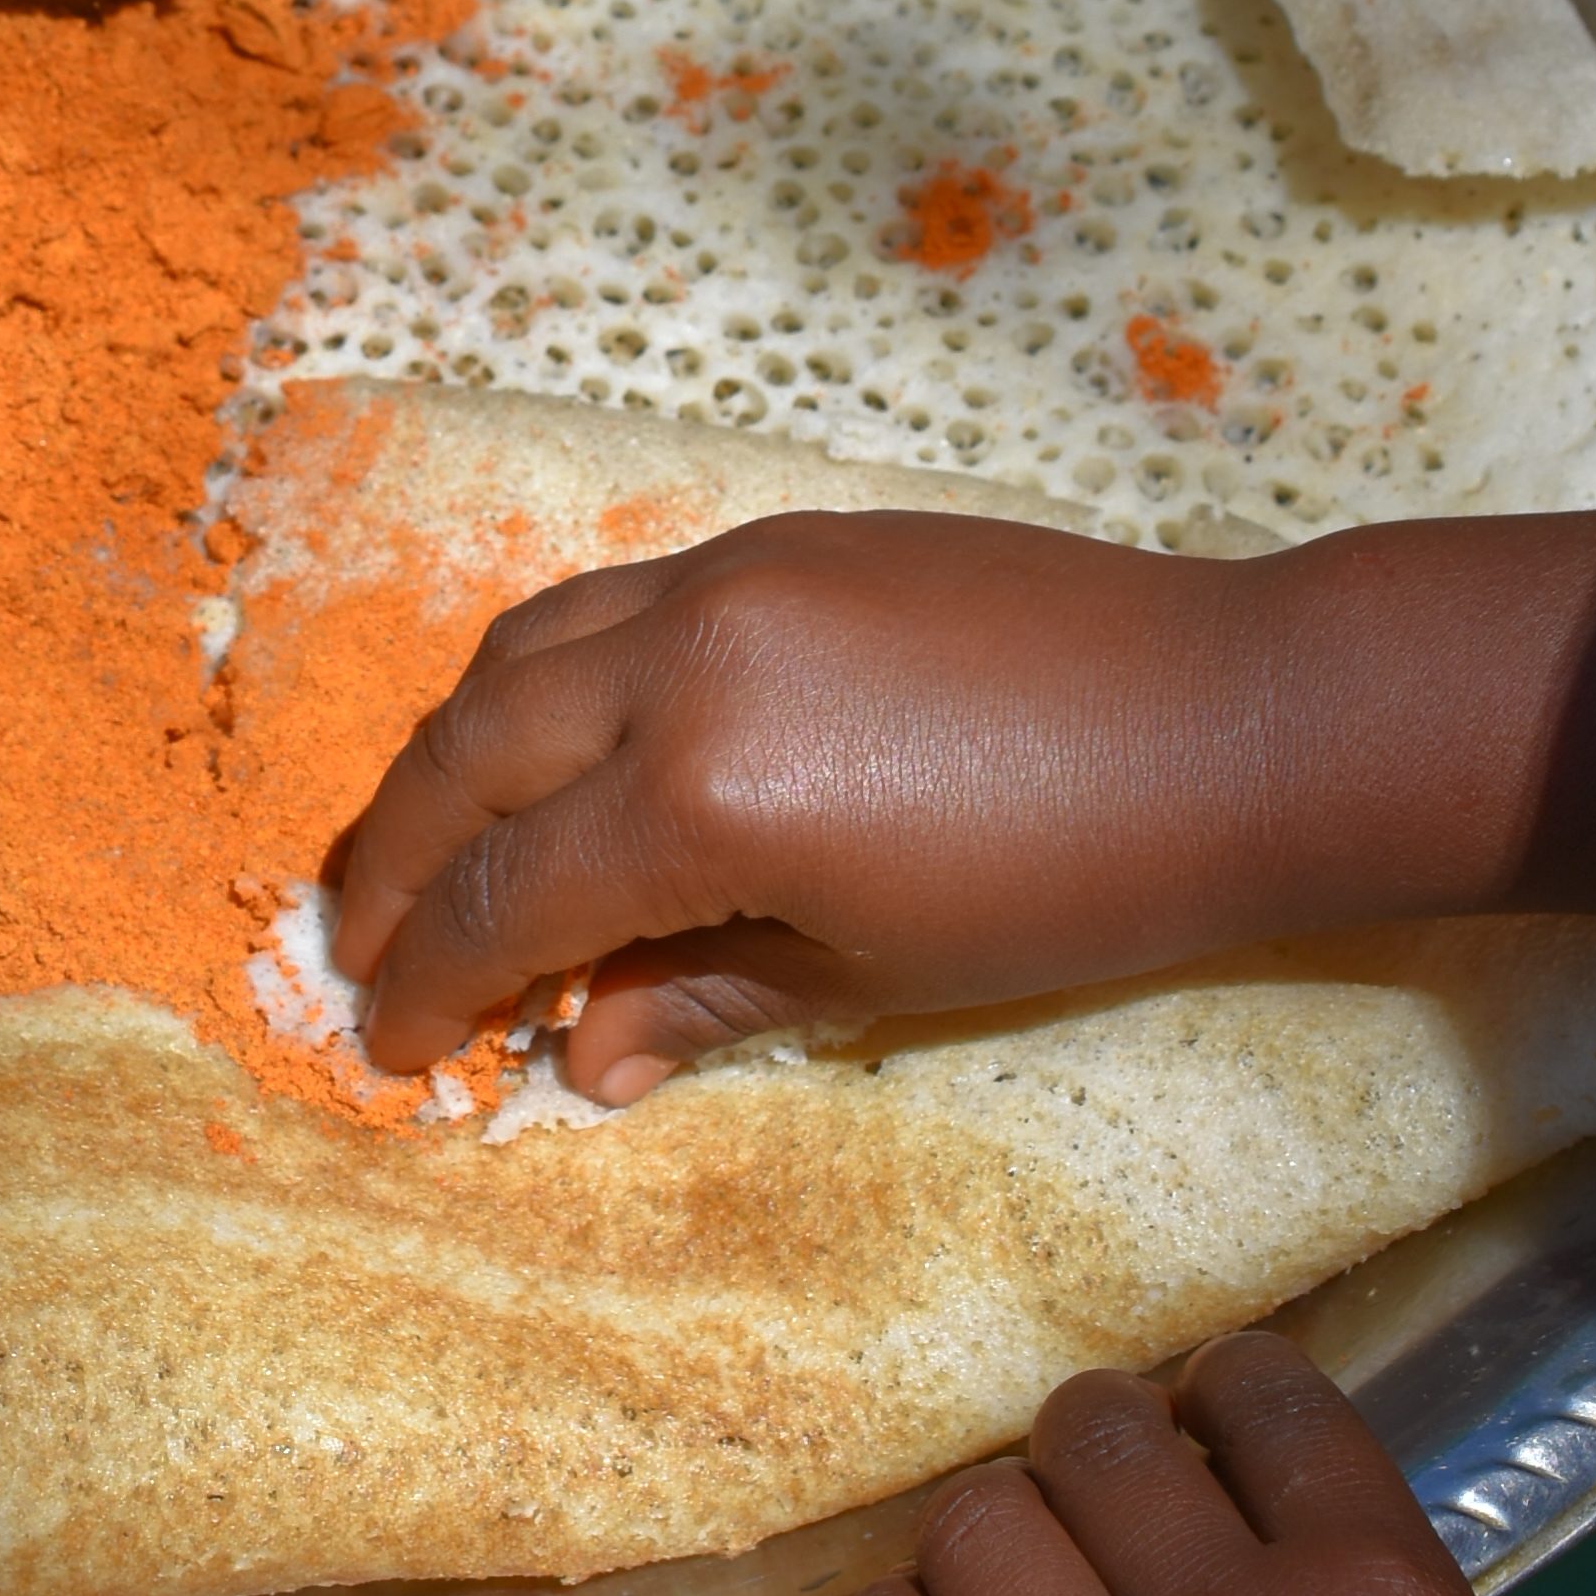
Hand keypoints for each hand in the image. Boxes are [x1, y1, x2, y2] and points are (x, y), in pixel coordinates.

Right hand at [332, 506, 1302, 1091]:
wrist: (1234, 718)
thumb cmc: (1077, 881)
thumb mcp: (878, 971)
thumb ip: (703, 997)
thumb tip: (579, 1057)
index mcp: (706, 794)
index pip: (509, 898)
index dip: (433, 983)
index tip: (391, 1048)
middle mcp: (682, 661)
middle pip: (467, 758)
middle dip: (397, 862)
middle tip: (361, 948)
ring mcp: (726, 576)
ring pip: (516, 653)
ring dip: (450, 755)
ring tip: (432, 842)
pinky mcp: (777, 537)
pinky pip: (604, 601)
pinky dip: (539, 677)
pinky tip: (550, 743)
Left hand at [828, 1338, 1595, 1595]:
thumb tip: (1270, 1540)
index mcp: (1373, 1588)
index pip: (1264, 1393)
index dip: (1221, 1389)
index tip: (1203, 1419)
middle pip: (1095, 1435)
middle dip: (1092, 1443)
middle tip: (1095, 1492)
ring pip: (975, 1529)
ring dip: (989, 1531)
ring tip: (1007, 1574)